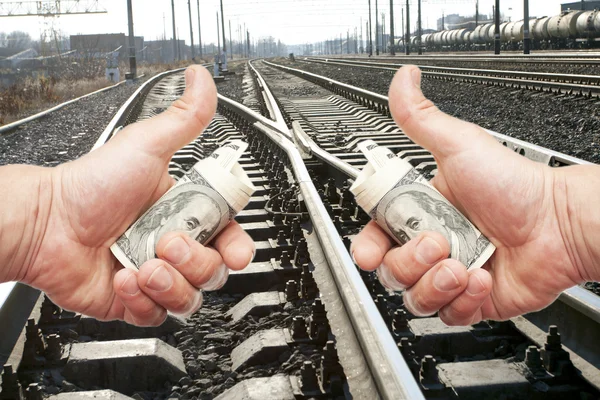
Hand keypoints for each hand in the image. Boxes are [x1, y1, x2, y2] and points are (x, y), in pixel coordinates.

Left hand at [20, 66, 253, 325]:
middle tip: (166, 242)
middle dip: (193, 261)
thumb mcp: (145, 146)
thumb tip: (202, 80)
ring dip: (169, 284)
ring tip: (142, 264)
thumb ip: (184, 118)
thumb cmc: (90, 184)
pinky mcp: (135, 301)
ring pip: (190, 298)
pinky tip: (123, 278)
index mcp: (185, 213)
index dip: (237, 247)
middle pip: (213, 271)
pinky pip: (157, 315)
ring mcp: (155, 274)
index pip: (229, 237)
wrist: (46, 224)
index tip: (233, 249)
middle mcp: (173, 245)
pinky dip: (142, 301)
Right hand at [351, 65, 596, 324]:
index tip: (374, 247)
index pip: (375, 237)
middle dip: (412, 261)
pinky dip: (462, 301)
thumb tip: (403, 81)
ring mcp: (450, 274)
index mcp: (419, 214)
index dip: (369, 247)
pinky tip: (480, 278)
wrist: (559, 223)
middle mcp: (431, 245)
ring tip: (462, 265)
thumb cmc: (515, 184)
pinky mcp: (471, 300)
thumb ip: (421, 117)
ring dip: (436, 284)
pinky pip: (449, 315)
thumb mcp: (460, 146)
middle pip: (391, 272)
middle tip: (439, 242)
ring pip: (416, 298)